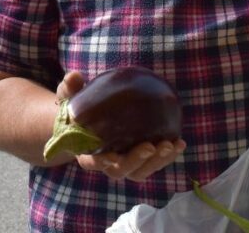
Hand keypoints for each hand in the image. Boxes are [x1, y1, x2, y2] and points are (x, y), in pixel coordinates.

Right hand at [54, 72, 186, 181]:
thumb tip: (74, 75)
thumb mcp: (68, 98)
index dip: (102, 162)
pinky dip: (167, 157)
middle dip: (137, 161)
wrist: (86, 122)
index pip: (93, 162)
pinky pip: (153, 163)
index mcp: (86, 152)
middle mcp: (105, 164)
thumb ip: (69, 89)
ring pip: (140, 171)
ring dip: (157, 162)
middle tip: (151, 146)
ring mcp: (124, 164)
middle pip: (120, 171)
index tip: (113, 156)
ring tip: (171, 145)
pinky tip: (180, 143)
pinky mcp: (139, 160)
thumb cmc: (76, 111)